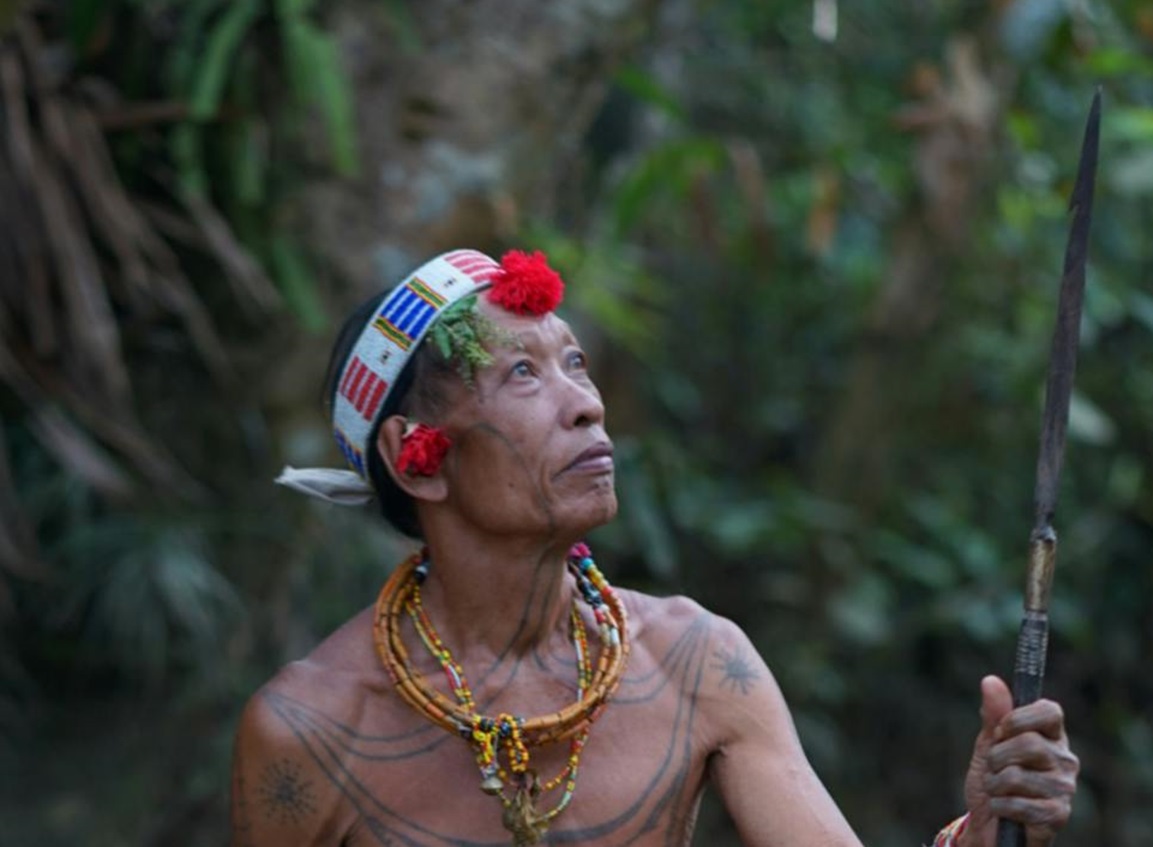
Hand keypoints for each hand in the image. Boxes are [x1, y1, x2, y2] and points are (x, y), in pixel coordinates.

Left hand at [959, 675, 1078, 846]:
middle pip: (1029, 743)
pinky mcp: (1057, 814)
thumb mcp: (988, 743)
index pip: (1050, 711)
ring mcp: (1064, 788)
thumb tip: (990, 680)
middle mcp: (1064, 759)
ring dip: (994, 784)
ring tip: (998, 790)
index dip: (1019, 718)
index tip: (1001, 730)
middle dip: (997, 755)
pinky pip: (1018, 804)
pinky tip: (1004, 809)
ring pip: (1017, 775)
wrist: (989, 822)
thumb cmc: (993, 777)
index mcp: (1051, 735)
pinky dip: (1000, 805)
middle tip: (993, 767)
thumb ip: (993, 714)